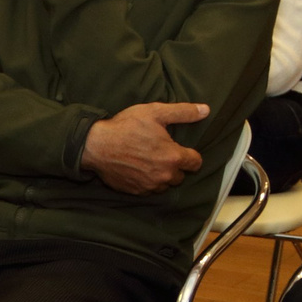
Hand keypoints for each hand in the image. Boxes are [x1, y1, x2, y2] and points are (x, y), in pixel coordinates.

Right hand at [80, 102, 207, 194]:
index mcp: (173, 156)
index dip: (190, 155)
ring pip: (165, 185)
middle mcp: (164, 175)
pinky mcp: (136, 192)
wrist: (96, 145)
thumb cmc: (125, 127)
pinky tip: (138, 169)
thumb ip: (183, 112)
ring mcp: (149, 186)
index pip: (196, 163)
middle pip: (181, 176)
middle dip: (175, 166)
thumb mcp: (155, 112)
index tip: (181, 150)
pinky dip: (147, 182)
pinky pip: (149, 190)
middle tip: (162, 153)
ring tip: (150, 161)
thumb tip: (206, 110)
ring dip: (162, 176)